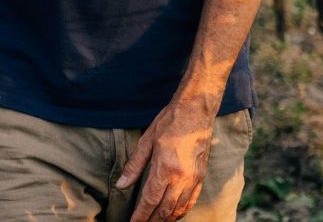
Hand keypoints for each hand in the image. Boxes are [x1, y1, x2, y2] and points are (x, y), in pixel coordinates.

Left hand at [115, 98, 218, 221]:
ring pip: (179, 208)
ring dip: (166, 219)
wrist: (196, 111)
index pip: (150, 200)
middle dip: (152, 220)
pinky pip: (191, 201)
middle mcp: (181, 177)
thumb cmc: (169, 122)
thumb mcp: (146, 141)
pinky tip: (173, 215)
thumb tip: (121, 185)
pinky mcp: (201, 177)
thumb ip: (134, 166)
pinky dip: (181, 211)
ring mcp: (193, 179)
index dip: (141, 215)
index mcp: (165, 168)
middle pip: (164, 209)